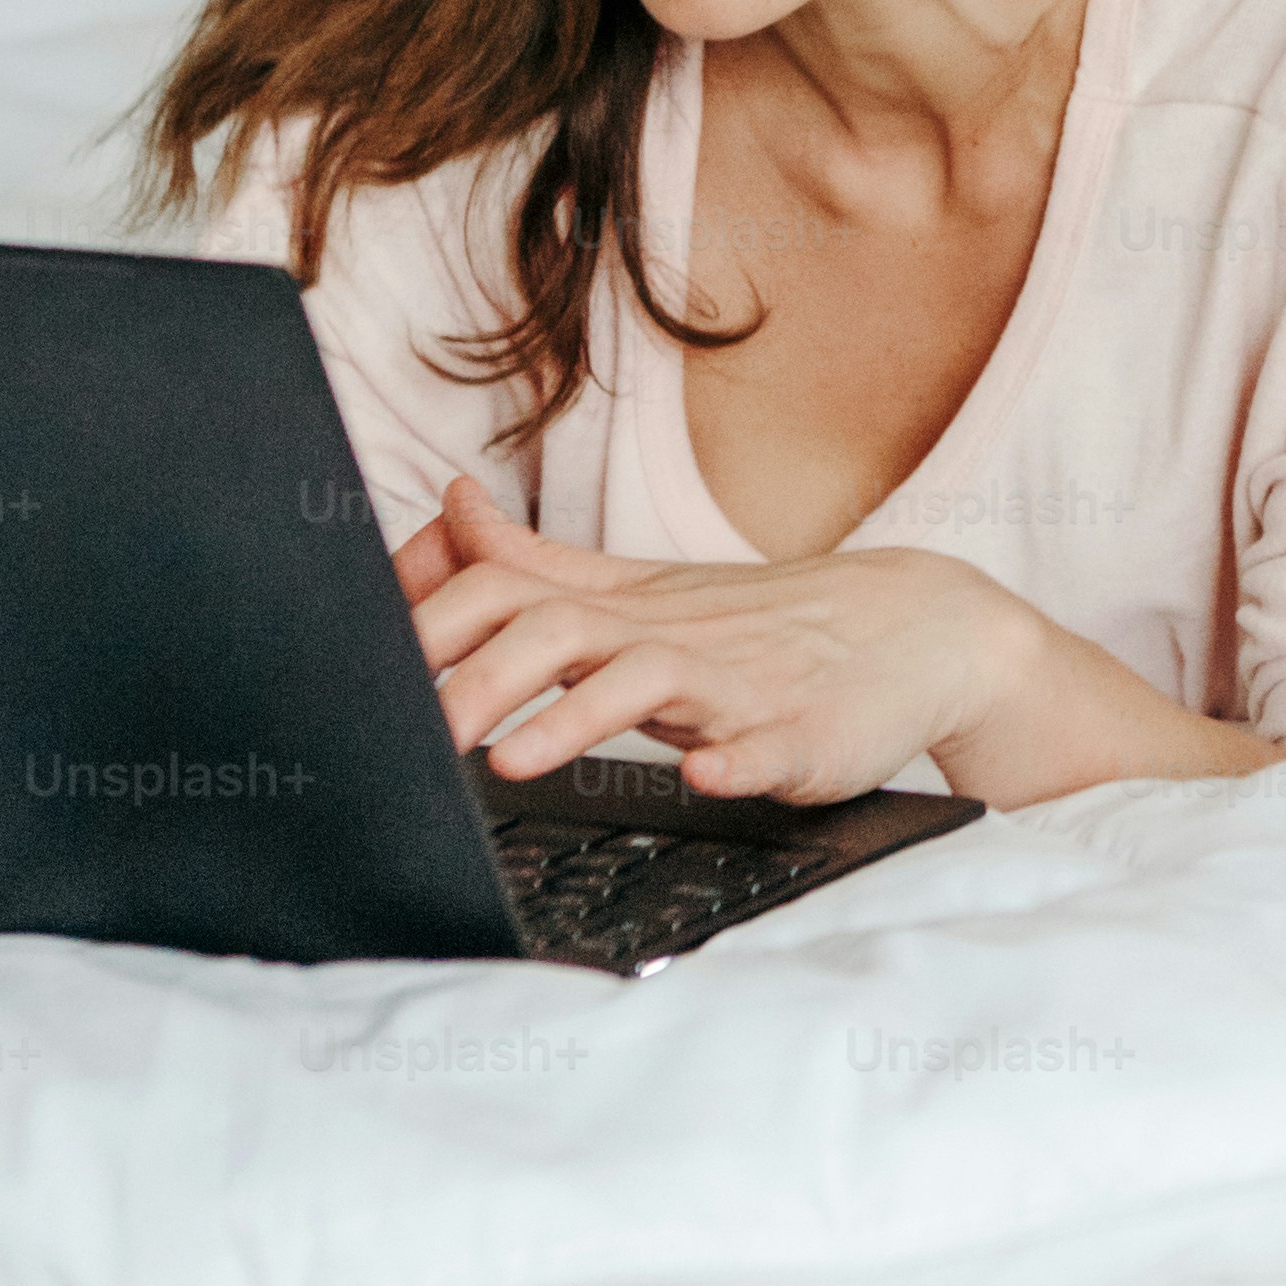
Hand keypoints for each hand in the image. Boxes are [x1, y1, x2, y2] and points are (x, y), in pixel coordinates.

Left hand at [400, 476, 1018, 804]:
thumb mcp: (643, 590)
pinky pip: (770, 747)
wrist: (919, 631)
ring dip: (578, 718)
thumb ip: (539, 563)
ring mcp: (740, 685)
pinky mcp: (805, 735)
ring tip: (512, 761)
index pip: (511, 593)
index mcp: (625, 608)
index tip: (367, 666)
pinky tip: (705, 775)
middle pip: (562, 630)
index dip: (434, 622)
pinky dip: (736, 760)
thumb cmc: (768, 623)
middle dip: (481, 678)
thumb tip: (449, 509)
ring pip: (652, 684)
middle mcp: (671, 637)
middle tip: (418, 734)